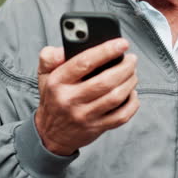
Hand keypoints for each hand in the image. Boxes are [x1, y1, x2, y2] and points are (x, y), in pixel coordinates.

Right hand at [34, 38, 139, 155]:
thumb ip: (50, 56)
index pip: (84, 63)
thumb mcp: (44, 74)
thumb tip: (65, 49)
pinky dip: (132, 103)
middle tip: (131, 59)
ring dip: (130, 82)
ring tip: (133, 73)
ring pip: (115, 97)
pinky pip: (121, 116)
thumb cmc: (53, 98)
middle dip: (125, 67)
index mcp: (58, 82)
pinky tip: (131, 93)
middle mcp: (70, 99)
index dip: (106, 51)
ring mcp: (84, 115)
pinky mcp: (96, 128)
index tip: (122, 44)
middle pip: (105, 81)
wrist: (50, 134)